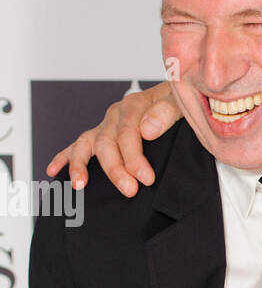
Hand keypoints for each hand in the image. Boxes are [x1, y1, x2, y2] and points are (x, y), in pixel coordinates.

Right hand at [45, 81, 180, 195]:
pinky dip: (65, 158)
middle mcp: (116, 113)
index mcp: (134, 105)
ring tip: (80, 185)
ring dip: (81, 165)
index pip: (128, 133)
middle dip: (115, 169)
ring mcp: (106, 124)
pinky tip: (54, 172)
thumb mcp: (181, 102)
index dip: (135, 158)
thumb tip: (146, 130)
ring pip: (88, 144)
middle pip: (107, 143)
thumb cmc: (181, 103)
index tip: (146, 179)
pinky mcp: (102, 134)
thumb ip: (167, 112)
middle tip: (129, 191)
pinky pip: (79, 145)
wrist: (180, 96)